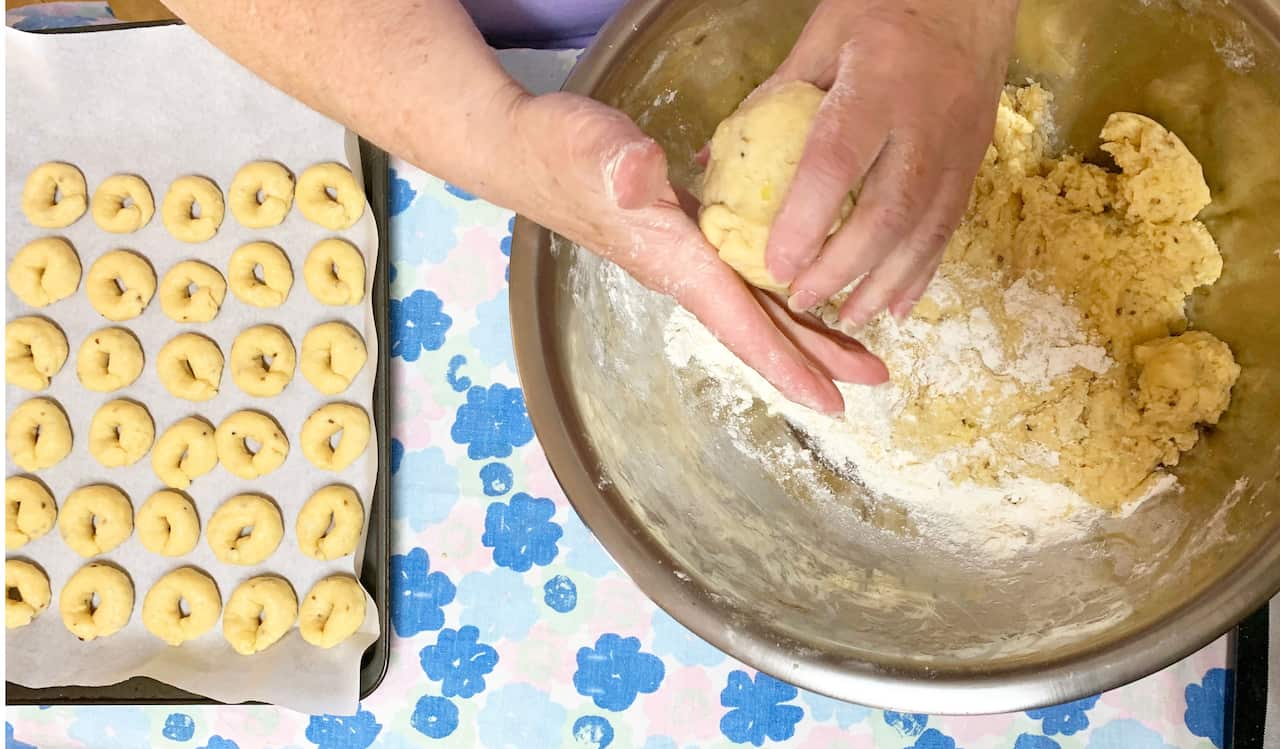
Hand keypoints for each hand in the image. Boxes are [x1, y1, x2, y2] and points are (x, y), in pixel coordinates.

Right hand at [502, 92, 888, 412]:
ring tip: (858, 348)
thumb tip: (641, 177)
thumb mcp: (591, 148)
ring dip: (807, 330)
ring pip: (758, 307)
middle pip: (761, 329)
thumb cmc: (559, 149)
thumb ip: (618, 166)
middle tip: (877, 377)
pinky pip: (747, 277)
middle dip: (817, 358)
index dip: (788, 363)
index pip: (742, 324)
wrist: (525, 149)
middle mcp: (685, 272)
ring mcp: (687, 258)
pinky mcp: (688, 236)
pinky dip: (782, 293)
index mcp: (675, 260)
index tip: (833, 398)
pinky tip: (808, 289)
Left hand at [761, 0, 1018, 325]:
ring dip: (884, 283)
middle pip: (888, 211)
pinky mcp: (974, 162)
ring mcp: (958, 146)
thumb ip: (771, 99)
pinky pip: (949, 227)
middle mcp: (924, 122)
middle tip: (804, 300)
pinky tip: (898, 306)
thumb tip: (715, 159)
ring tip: (848, 317)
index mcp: (877, 83)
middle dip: (844, 267)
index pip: (838, 161)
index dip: (807, 220)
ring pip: (925, 230)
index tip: (778, 265)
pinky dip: (922, 273)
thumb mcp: (822, 36)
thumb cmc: (886, 6)